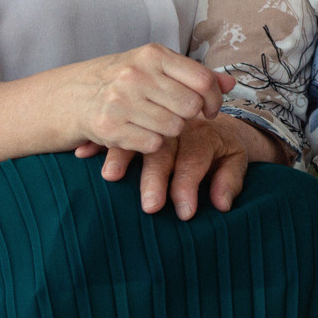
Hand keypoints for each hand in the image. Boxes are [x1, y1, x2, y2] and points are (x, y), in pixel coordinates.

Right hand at [59, 43, 232, 155]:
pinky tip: (136, 134)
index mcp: (152, 55)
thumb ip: (193, 75)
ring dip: (169, 132)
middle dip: (189, 118)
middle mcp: (137, 74)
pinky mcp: (107, 127)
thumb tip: (232, 83)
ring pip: (174, 128)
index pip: (203, 79)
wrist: (63, 98)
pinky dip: (150, 144)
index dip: (214, 100)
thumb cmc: (116, 81)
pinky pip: (152, 144)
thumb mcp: (152, 68)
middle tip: (175, 118)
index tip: (209, 110)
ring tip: (152, 124)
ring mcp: (120, 100)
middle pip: (191, 108)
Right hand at [92, 114, 277, 218]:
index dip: (189, 185)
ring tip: (111, 176)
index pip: (195, 157)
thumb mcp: (234, 156)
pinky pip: (115, 127)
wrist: (205, 104)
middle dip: (156, 179)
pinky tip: (82, 152)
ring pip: (137, 134)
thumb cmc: (219, 143)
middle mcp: (179, 122)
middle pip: (165, 149)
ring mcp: (157, 116)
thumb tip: (222, 204)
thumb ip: (230, 179)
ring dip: (122, 156)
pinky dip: (98, 140)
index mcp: (204, 132)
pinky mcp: (136, 115)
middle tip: (150, 207)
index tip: (185, 213)